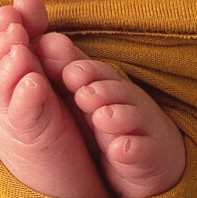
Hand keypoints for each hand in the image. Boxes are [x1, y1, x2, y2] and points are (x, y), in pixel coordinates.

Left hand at [0, 0, 184, 197]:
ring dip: (116, 116)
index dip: (83, 72)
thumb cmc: (113, 121)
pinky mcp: (151, 156)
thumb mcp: (89, 100)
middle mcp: (127, 103)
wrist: (152, 156)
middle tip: (82, 93)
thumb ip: (69, 73)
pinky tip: (119, 150)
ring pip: (131, 117)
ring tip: (101, 117)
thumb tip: (44, 41)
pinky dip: (131, 149)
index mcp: (107, 87)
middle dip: (100, 90)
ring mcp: (141, 128)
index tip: (67, 74)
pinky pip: (142, 150)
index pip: (96, 73)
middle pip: (116, 90)